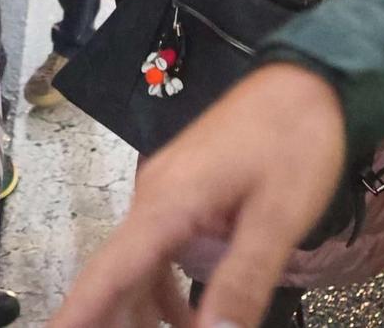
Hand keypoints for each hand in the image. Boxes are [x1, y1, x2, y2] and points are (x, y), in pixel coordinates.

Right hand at [53, 64, 346, 327]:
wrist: (307, 80)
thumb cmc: (295, 140)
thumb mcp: (278, 218)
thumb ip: (242, 282)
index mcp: (169, 204)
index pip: (109, 272)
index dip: (76, 312)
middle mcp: (155, 200)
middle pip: (117, 276)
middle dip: (111, 320)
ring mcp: (167, 195)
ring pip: (139, 268)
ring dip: (142, 314)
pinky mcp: (183, 194)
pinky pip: (160, 251)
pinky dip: (167, 291)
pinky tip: (189, 318)